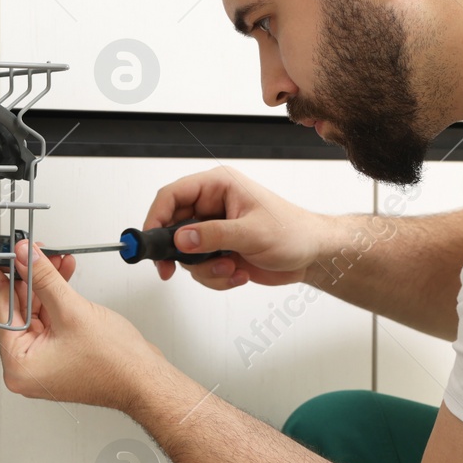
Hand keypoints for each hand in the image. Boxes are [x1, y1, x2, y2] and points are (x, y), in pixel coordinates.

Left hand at [0, 241, 169, 412]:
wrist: (145, 379)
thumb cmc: (114, 365)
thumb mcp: (71, 311)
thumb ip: (43, 279)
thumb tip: (26, 258)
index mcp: (19, 366)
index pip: (3, 315)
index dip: (4, 281)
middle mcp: (29, 367)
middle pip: (20, 312)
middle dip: (31, 279)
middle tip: (31, 253)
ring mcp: (46, 361)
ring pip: (37, 312)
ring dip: (47, 284)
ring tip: (54, 259)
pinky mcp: (61, 354)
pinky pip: (52, 319)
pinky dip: (58, 297)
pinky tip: (64, 274)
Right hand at [144, 166, 327, 289]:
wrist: (313, 256)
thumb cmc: (294, 232)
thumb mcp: (252, 233)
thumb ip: (213, 235)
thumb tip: (181, 239)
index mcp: (218, 186)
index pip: (171, 196)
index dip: (155, 218)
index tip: (150, 243)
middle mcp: (211, 206)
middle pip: (172, 227)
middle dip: (180, 254)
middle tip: (173, 270)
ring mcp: (213, 230)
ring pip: (184, 253)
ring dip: (205, 269)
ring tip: (232, 268)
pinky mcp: (218, 250)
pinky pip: (199, 268)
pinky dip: (216, 277)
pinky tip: (238, 273)